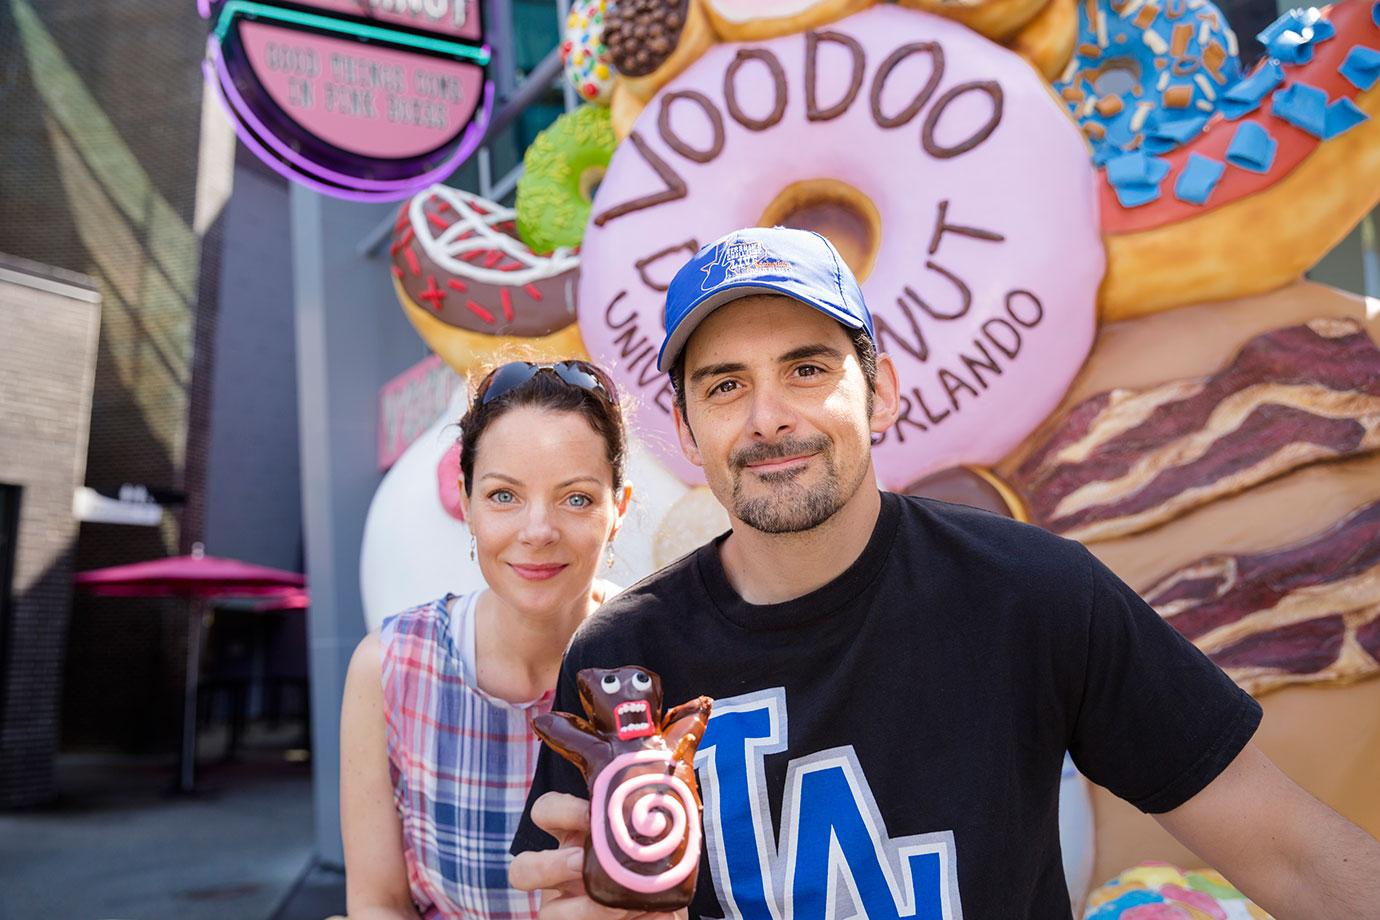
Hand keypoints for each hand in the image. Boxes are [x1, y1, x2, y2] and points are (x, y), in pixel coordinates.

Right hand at [509, 792, 686, 919]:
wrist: (669, 904)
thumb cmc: (659, 862)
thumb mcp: (656, 833)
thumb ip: (654, 808)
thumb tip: (675, 759)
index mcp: (575, 836)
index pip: (546, 813)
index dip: (560, 811)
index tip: (592, 811)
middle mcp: (562, 872)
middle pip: (522, 867)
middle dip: (549, 864)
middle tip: (582, 861)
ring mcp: (569, 906)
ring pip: (548, 914)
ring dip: (582, 910)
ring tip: (620, 907)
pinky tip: (644, 915)